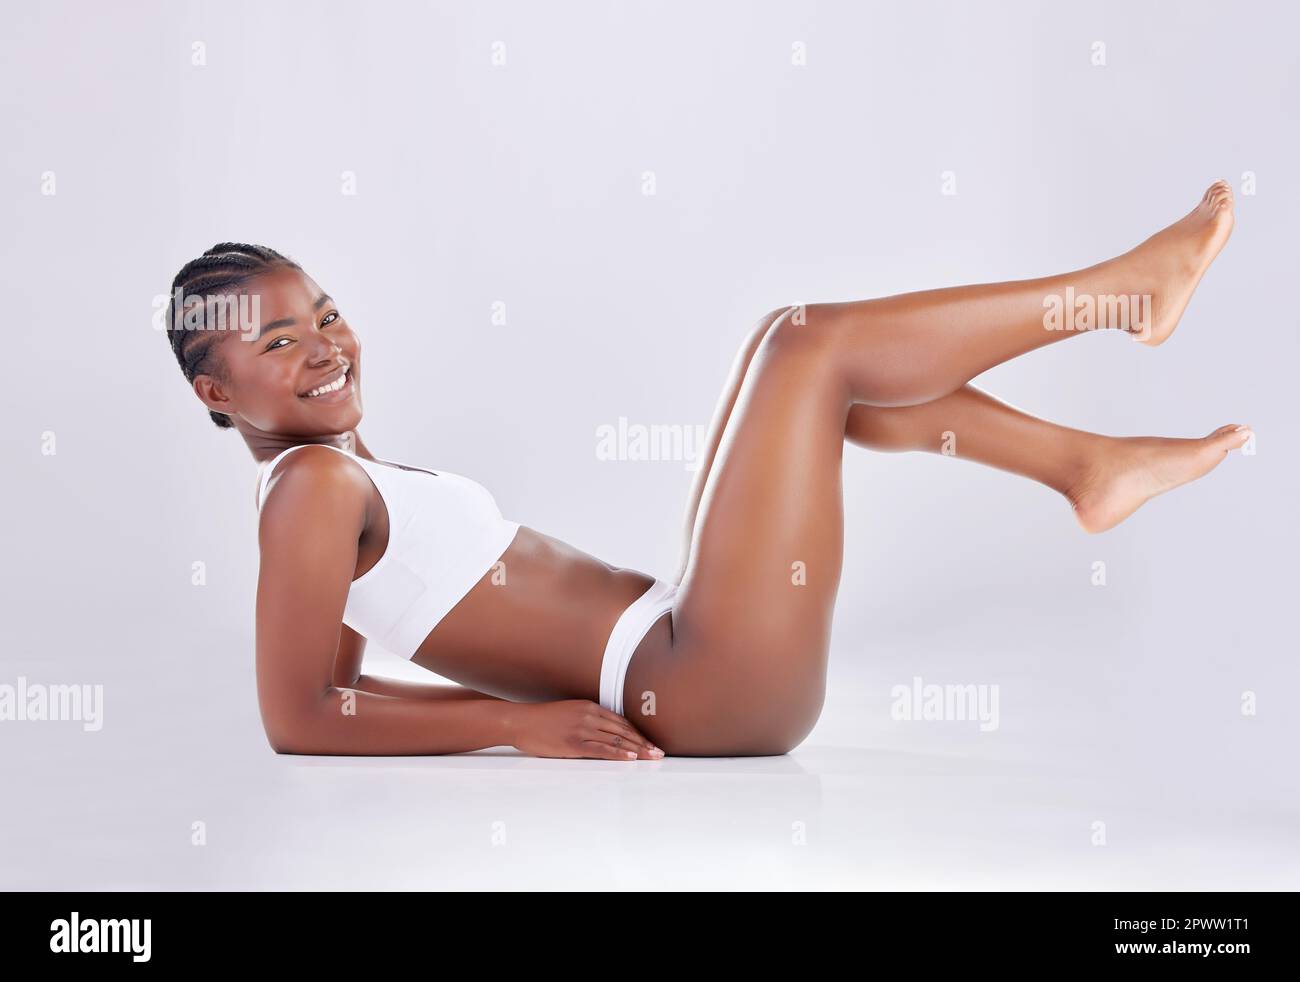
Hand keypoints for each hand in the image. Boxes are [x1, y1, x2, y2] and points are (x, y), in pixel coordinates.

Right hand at [511, 700, 664, 759]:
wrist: (521, 721)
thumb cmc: (543, 720)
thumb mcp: (570, 713)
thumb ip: (589, 720)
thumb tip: (606, 733)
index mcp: (590, 707)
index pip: (621, 721)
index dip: (639, 733)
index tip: (651, 742)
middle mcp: (589, 716)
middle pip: (624, 730)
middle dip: (644, 742)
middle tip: (659, 752)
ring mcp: (582, 729)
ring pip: (617, 740)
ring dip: (637, 749)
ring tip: (651, 757)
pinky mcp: (573, 743)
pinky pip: (601, 749)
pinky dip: (619, 754)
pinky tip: (630, 758)